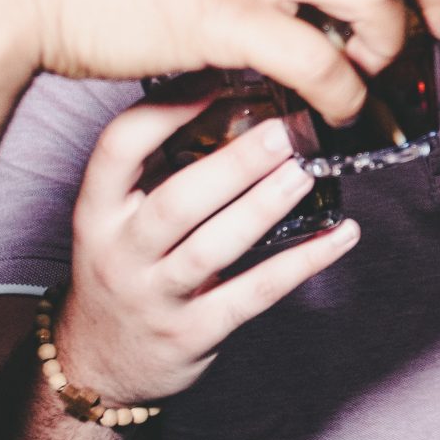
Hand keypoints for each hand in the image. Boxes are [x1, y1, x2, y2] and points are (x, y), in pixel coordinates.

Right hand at [57, 95, 355, 403]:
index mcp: (97, 211)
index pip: (118, 149)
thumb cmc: (122, 269)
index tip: (216, 76)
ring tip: (308, 171)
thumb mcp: (116, 217)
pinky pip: (255, 293)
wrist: (99, 363)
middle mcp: (119, 252)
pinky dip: (303, 262)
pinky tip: (342, 234)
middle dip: (234, 163)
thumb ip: (158, 168)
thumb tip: (230, 97)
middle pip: (176, 201)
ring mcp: (156, 297)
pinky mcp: (194, 332)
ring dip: (265, 206)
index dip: (165, 108)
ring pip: (214, 247)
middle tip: (284, 129)